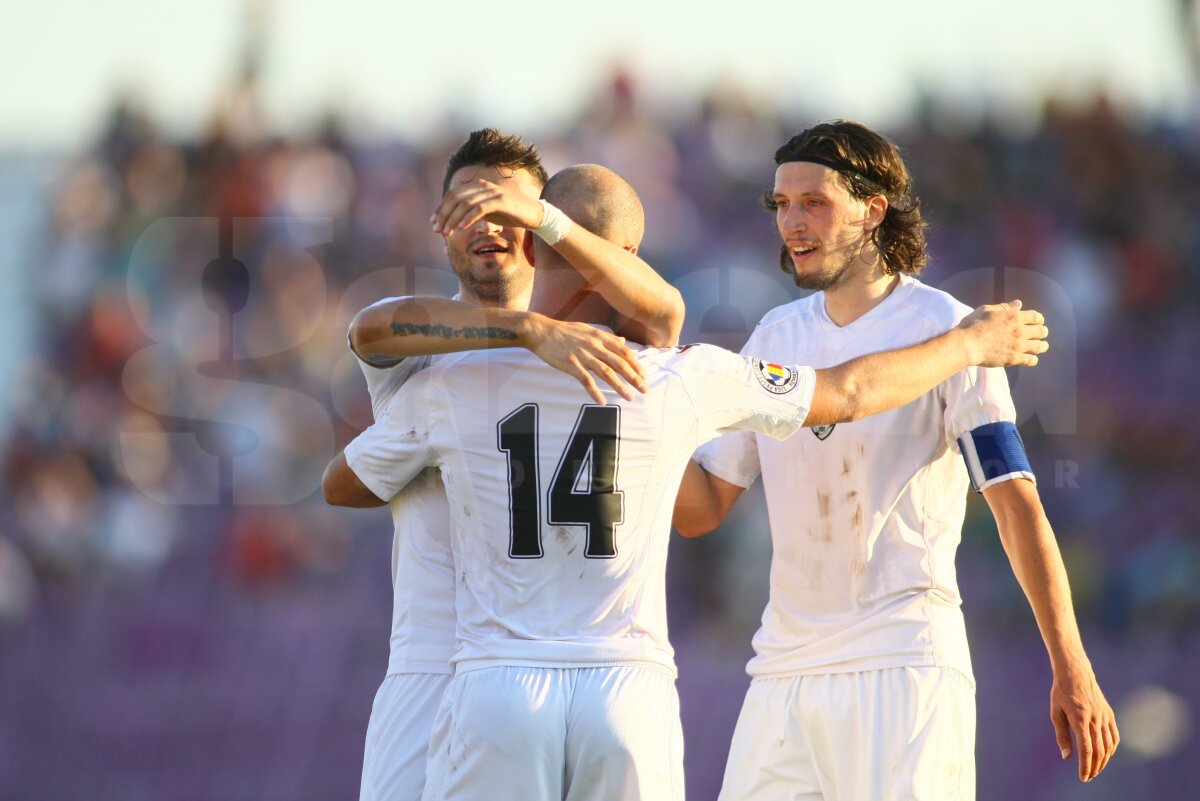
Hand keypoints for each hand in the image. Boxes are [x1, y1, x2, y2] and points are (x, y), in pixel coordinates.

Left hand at [432, 178, 544, 233]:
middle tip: (437, 230)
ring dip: (453, 219)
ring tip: (447, 233)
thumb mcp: (487, 212)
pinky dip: (468, 219)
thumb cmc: (510, 215)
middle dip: (444, 215)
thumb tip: (454, 223)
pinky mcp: (500, 201)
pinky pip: (479, 209)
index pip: (453, 195)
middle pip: (456, 198)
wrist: (533, 214)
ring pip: (465, 204)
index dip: (441, 208)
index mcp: (478, 186)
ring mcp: (491, 192)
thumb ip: (472, 213)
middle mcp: (483, 186)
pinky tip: (461, 229)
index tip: (433, 223)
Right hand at [525, 314, 648, 404]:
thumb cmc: (564, 331)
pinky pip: (586, 380)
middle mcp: (594, 345)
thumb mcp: (588, 329)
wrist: (540, 331)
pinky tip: (603, 402)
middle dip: (634, 377)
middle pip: (619, 363)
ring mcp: (583, 355)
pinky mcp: (571, 364)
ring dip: (620, 386)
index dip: (636, 364)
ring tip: (630, 397)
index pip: (624, 351)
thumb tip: (624, 342)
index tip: (644, 376)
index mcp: (600, 336)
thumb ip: (607, 337)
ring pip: (606, 373)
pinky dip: (595, 392)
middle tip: (645, 389)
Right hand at [956, 299, 1048, 366]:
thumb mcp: (986, 310)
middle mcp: (1020, 330)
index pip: (1036, 316)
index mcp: (1014, 317)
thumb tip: (1018, 303)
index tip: (1038, 322)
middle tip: (1041, 334)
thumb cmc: (972, 325)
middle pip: (1041, 331)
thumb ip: (1004, 307)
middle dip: (1042, 332)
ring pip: (1039, 347)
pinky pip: (1031, 360)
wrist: (966, 345)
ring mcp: (1018, 345)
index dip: (1039, 319)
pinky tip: (1030, 359)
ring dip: (1042, 346)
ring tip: (1042, 347)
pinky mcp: (1014, 359)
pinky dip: (1033, 359)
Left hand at [1050, 664, 1118, 781]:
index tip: (1083, 777)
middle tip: (1088, 777)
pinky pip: (1114, 737)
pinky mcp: (1109, 714)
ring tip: (1095, 770)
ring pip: (1108, 746)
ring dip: (1103, 761)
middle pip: (1099, 751)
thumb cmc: (1061, 693)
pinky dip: (1111, 749)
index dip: (1085, 766)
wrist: (1076, 673)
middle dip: (1094, 768)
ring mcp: (1104, 717)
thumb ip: (1061, 735)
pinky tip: (1105, 756)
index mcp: (1080, 719)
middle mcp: (1095, 719)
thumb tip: (1067, 757)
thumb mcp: (1055, 712)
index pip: (1086, 749)